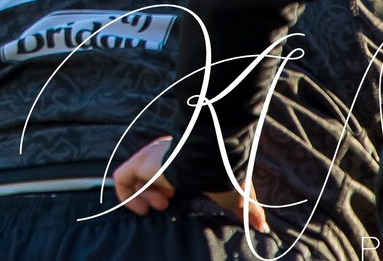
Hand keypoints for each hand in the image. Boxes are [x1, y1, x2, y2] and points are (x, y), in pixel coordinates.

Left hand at [114, 138, 266, 230]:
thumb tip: (262, 226)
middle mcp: (163, 156)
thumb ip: (246, 210)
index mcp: (183, 160)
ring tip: (162, 205)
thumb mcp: (237, 195)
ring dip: (145, 197)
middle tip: (170, 205)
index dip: (171, 193)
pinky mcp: (139, 163)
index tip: (180, 204)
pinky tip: (143, 210)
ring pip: (136, 179)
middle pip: (151, 177)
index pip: (168, 176)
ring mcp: (149, 158)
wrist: (213, 161)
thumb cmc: (227, 175)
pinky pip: (120, 180)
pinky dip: (127, 197)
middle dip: (159, 195)